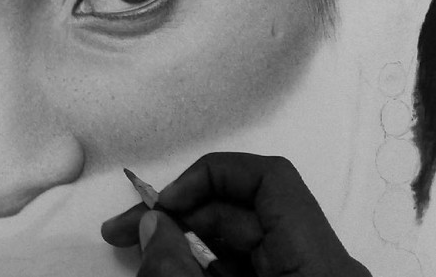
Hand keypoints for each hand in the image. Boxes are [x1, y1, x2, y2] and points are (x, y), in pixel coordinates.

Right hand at [101, 152, 371, 276]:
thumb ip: (180, 267)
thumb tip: (148, 221)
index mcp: (319, 261)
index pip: (269, 178)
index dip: (211, 174)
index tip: (163, 200)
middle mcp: (314, 267)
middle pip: (240, 213)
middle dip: (177, 217)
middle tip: (122, 230)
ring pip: (233, 248)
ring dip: (180, 246)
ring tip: (134, 254)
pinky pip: (237, 274)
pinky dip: (199, 271)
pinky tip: (163, 273)